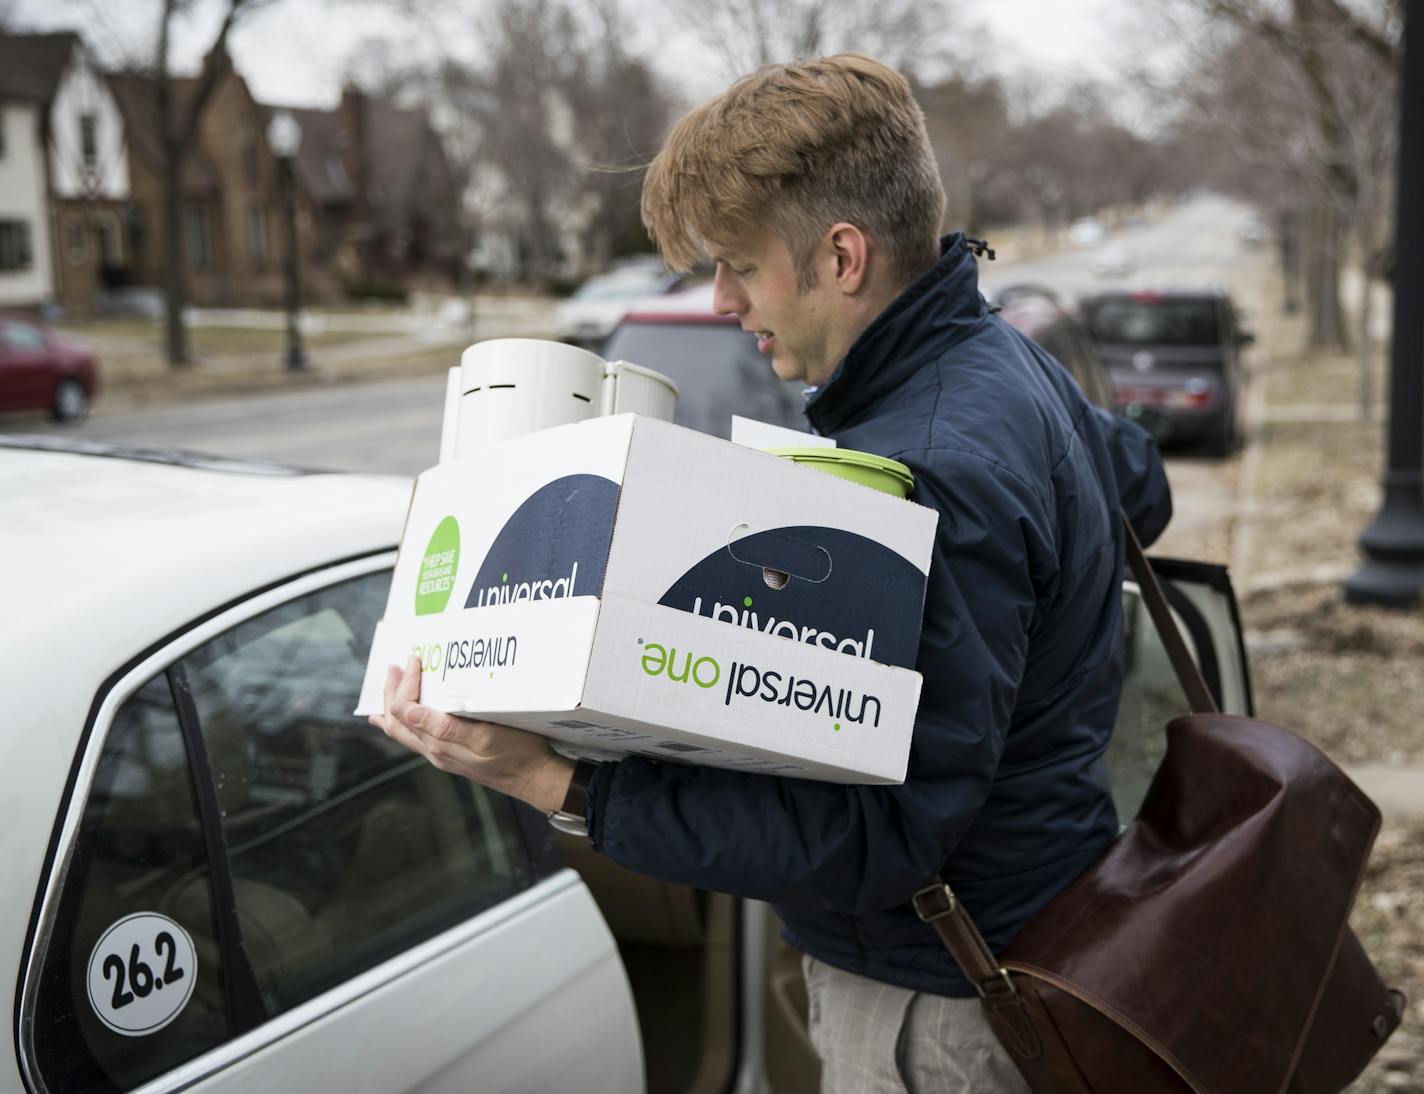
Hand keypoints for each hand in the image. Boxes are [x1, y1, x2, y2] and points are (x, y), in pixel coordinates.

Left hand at [368, 654, 574, 812]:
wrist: (534, 778)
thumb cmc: (516, 755)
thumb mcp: (484, 737)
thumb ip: (444, 727)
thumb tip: (409, 712)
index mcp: (439, 743)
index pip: (405, 710)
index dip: (404, 684)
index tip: (414, 660)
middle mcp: (435, 751)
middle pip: (396, 722)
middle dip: (390, 694)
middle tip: (393, 668)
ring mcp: (442, 755)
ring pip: (404, 732)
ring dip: (394, 707)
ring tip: (390, 689)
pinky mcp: (452, 756)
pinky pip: (417, 738)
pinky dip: (405, 721)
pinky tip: (408, 717)